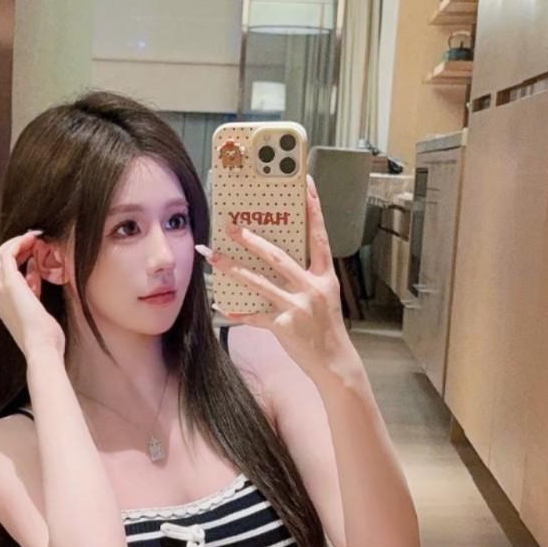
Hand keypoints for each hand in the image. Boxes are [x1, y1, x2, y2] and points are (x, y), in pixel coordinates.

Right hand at [0, 229, 65, 358]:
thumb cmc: (44, 337)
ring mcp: (1, 289)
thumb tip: (35, 270)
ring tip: (31, 238)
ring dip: (14, 243)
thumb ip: (32, 291)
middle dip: (10, 248)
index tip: (30, 253)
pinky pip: (8, 255)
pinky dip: (18, 243)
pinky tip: (31, 239)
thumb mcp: (37, 310)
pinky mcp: (11, 284)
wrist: (41, 348)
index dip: (11, 260)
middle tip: (30, 242)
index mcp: (2, 304)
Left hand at [204, 175, 361, 379]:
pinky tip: (220, 303)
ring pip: (260, 282)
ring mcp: (298, 307)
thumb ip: (306, 276)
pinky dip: (236, 309)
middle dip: (252, 240)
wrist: (335, 362)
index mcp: (325, 276)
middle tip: (231, 225)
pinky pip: (254, 314)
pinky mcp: (284, 325)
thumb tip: (277, 255)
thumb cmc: (326, 327)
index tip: (306, 184)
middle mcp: (312, 287)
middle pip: (279, 257)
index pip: (319, 236)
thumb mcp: (324, 296)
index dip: (314, 209)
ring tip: (212, 257)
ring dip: (233, 268)